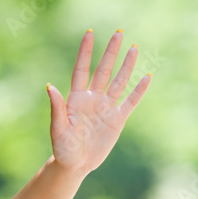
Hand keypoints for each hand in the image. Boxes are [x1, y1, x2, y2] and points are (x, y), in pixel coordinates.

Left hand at [46, 29, 150, 175]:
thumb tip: (50, 86)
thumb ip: (56, 108)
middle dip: (110, 52)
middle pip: (103, 71)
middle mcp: (92, 99)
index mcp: (76, 99)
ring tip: (134, 48)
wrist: (75, 165)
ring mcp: (106, 108)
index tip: (89, 33)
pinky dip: (138, 91)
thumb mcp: (58, 128)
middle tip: (118, 33)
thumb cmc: (62, 148)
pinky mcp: (117, 120)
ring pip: (118, 82)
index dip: (85, 52)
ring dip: (126, 66)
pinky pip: (130, 102)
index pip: (82, 69)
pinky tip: (146, 78)